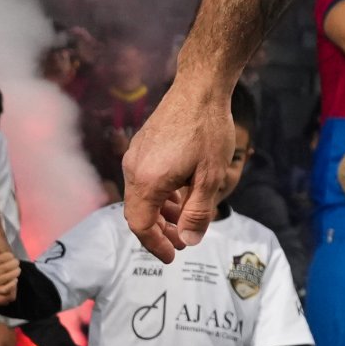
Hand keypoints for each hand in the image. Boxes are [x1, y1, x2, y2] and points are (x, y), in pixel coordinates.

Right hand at [120, 71, 244, 258]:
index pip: (141, 225)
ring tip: (184, 222)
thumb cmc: (208, 131)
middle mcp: (133, 169)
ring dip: (161, 213)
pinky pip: (145, 180)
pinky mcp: (141, 146)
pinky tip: (181, 195)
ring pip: (142, 197)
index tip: (172, 257)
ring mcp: (135, 156)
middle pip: (138, 213)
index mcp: (148, 181)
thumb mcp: (210, 177)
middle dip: (159, 232)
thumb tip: (189, 241)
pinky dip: (160, 195)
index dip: (155, 245)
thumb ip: (198, 212)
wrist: (200, 88)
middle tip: (182, 243)